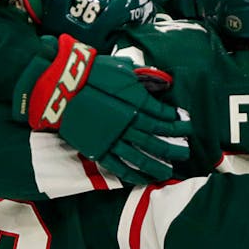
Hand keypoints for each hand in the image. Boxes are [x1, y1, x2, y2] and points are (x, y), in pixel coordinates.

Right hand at [14, 35, 191, 183]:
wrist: (62, 87)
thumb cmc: (92, 73)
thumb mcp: (122, 69)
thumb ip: (142, 79)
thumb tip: (161, 82)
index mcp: (137, 105)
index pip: (164, 117)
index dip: (178, 123)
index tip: (186, 125)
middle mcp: (129, 125)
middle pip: (158, 140)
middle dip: (174, 147)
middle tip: (186, 152)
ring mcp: (113, 140)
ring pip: (141, 158)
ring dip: (158, 165)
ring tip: (169, 172)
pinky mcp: (98, 150)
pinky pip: (119, 167)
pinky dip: (133, 174)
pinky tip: (144, 179)